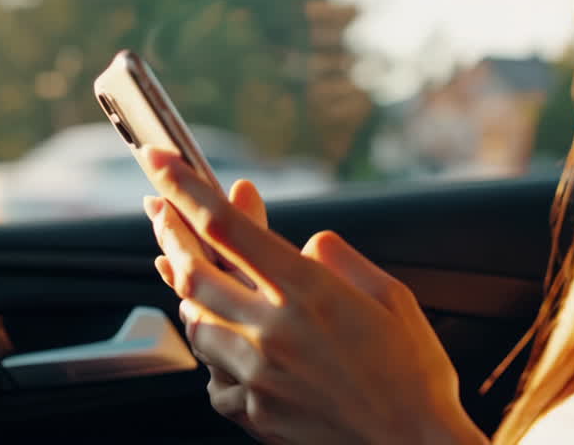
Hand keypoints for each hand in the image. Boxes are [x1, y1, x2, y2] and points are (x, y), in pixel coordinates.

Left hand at [141, 146, 486, 444]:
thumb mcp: (393, 298)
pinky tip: (225, 339)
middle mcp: (274, 333)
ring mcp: (258, 376)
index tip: (159, 161)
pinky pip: (210, 374)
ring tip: (191, 269)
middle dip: (170, 233)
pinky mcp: (253, 412)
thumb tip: (306, 242)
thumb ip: (342, 260)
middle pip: (192, 273)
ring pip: (194, 323)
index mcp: (310, 294)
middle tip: (160, 211)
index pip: (228, 228)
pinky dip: (213, 350)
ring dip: (189, 292)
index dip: (185, 188)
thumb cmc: (414, 375)